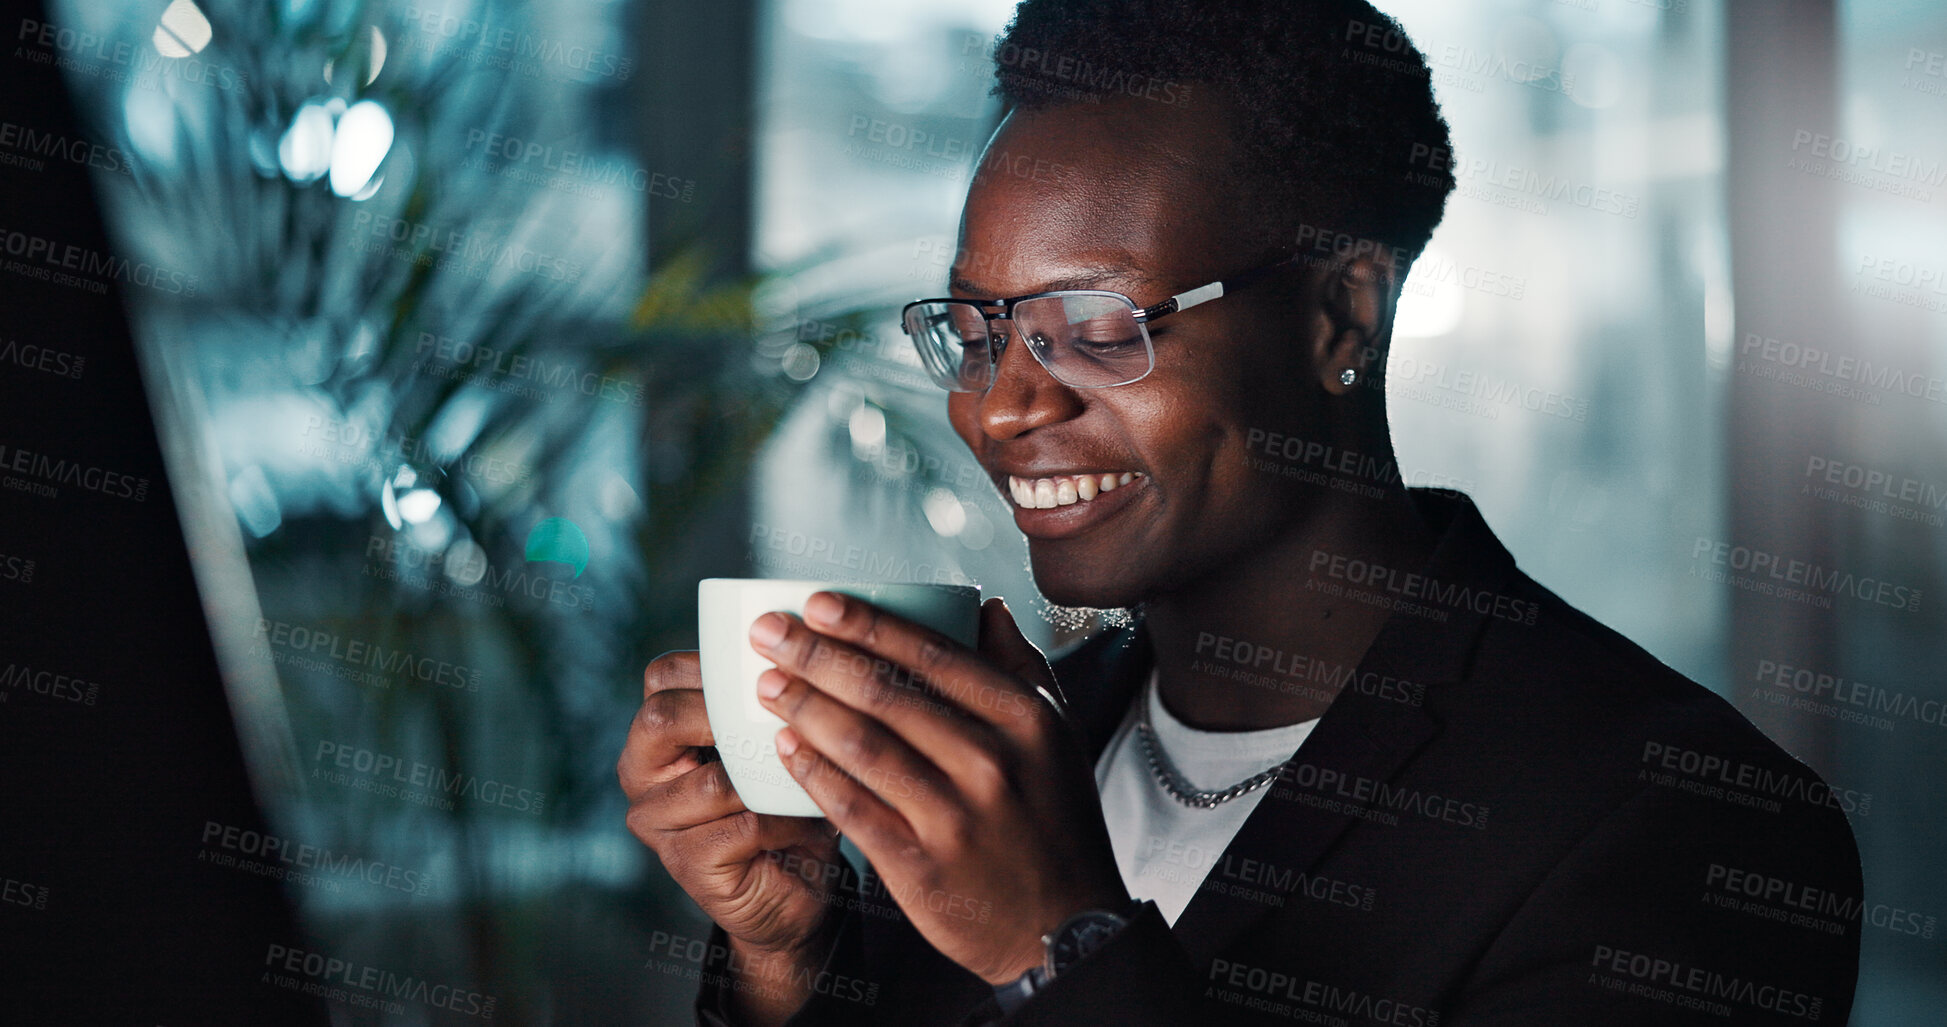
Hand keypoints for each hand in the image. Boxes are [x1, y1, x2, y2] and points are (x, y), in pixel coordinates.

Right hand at [617, 651, 845, 1024]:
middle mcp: (640, 774)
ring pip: (712, 780)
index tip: (771, 664)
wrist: (801, 885)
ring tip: (812, 778)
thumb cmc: (789, 797)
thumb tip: (796, 650)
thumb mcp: (777, 739)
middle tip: (786, 717)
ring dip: (773, 777)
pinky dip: (784, 820)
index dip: (713, 664)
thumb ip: (768, 699)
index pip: (662, 676)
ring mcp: (655, 823)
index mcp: (656, 732)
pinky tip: (810, 820)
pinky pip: (741, 826)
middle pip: (662, 718)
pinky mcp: (685, 866)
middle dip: (727, 713)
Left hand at [748, 593, 1131, 984]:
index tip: (817, 605)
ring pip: (862, 745)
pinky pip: (852, 807)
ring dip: (805, 708)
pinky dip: (813, 773)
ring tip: (766, 684)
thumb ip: (1020, 666)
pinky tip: (784, 748)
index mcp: (1023, 718)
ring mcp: (953, 817)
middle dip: (815, 656)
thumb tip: (987, 607)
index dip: (867, 625)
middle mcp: (990, 762)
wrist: (1067, 925)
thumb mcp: (1057, 734)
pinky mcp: (920, 866)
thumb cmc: (1055, 819)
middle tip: (768, 633)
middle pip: (885, 694)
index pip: (931, 655)